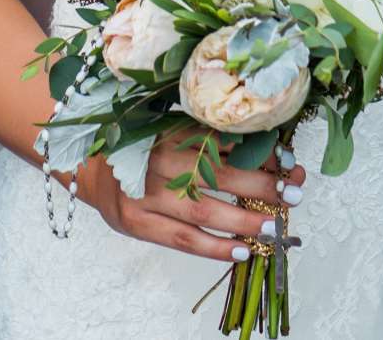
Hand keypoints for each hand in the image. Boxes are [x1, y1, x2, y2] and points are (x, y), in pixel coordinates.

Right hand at [76, 130, 307, 262]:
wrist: (88, 165)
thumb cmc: (141, 147)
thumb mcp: (172, 130)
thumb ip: (208, 136)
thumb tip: (266, 149)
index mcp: (174, 131)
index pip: (227, 143)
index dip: (263, 155)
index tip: (291, 163)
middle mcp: (163, 160)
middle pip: (222, 176)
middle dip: (264, 186)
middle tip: (294, 194)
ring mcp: (148, 193)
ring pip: (205, 211)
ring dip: (245, 221)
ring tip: (274, 229)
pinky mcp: (138, 222)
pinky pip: (183, 240)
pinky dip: (215, 248)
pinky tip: (242, 252)